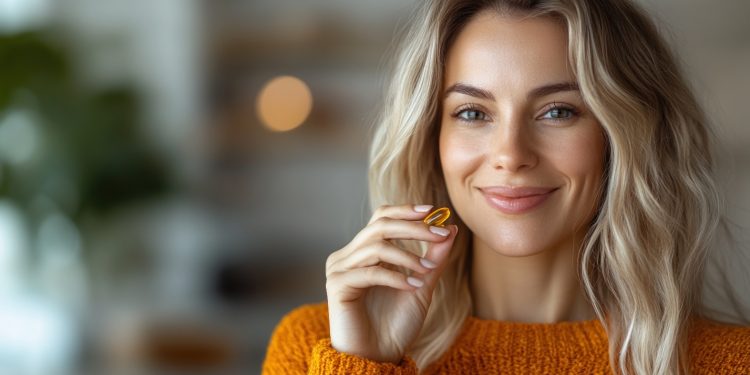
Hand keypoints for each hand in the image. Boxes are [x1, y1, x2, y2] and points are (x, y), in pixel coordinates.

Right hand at [325, 204, 457, 362]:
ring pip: (376, 247)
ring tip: (428, 271)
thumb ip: (434, 258)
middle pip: (380, 226)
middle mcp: (348, 256)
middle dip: (413, 228)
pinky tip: (413, 286)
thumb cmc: (396, 325)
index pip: (381, 218)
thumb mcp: (421, 286)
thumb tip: (450, 228)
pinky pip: (370, 272)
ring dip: (408, 256)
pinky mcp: (337, 286)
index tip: (433, 211)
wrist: (379, 358)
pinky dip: (396, 277)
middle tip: (440, 235)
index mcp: (363, 252)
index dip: (405, 211)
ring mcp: (339, 269)